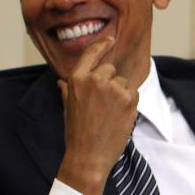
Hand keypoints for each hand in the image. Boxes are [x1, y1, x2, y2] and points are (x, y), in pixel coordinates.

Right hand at [55, 37, 137, 194]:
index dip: (102, 45)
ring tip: (109, 113)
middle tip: (103, 104)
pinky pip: (134, 93)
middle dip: (110, 82)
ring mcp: (113, 88)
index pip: (91, 53)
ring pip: (124, 82)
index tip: (111, 39)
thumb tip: (61, 81)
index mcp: (77, 79)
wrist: (88, 155)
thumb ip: (67, 90)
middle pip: (110, 69)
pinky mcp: (129, 99)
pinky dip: (129, 103)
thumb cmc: (76, 132)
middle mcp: (95, 79)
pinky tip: (119, 116)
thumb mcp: (68, 107)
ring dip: (121, 94)